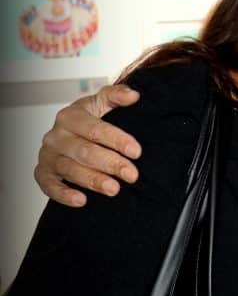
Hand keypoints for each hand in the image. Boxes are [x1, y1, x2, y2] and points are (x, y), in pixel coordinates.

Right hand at [35, 84, 142, 206]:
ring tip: (114, 189)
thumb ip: (117, 96)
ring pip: (69, 169)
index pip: (96, 129)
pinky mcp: (43, 172)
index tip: (136, 151)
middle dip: (110, 164)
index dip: (117, 140)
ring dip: (92, 180)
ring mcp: (48, 155)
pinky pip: (48, 185)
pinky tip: (81, 200)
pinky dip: (62, 194)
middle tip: (132, 174)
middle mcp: (56, 135)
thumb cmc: (91, 118)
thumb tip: (134, 95)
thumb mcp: (103, 103)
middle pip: (84, 151)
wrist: (71, 132)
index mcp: (71, 116)